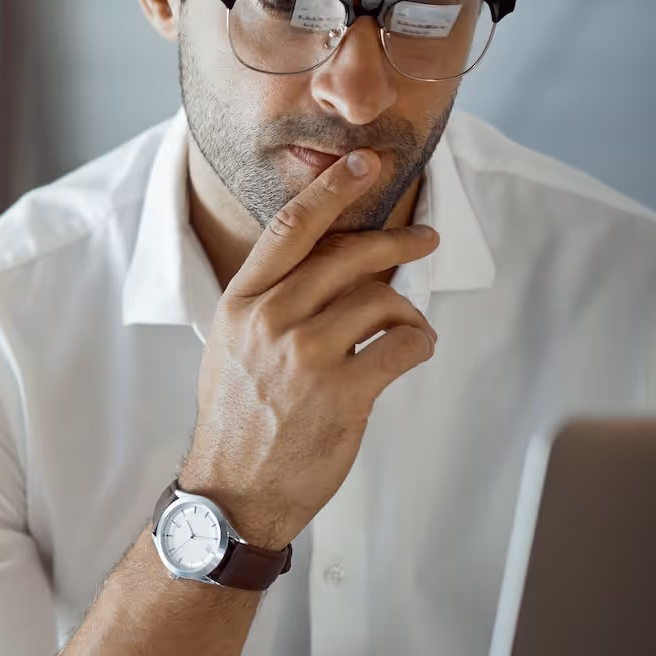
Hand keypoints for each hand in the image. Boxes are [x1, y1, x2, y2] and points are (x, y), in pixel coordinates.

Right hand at [181, 149, 439, 549]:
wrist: (233, 491)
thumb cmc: (236, 420)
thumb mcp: (231, 346)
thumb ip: (270, 302)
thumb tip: (328, 265)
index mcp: (241, 303)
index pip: (290, 229)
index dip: (331, 189)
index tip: (362, 164)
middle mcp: (271, 320)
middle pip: (348, 256)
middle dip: (396, 241)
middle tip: (423, 239)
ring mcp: (307, 356)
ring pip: (382, 300)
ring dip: (407, 310)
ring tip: (407, 327)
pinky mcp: (344, 392)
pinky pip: (403, 345)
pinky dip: (419, 343)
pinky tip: (412, 351)